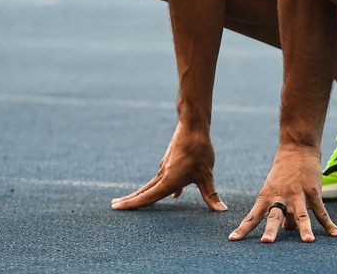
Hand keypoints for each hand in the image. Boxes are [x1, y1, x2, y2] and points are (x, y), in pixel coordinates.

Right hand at [111, 121, 226, 211]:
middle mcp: (163, 175)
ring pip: (152, 183)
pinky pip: (163, 177)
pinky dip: (160, 186)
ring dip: (142, 192)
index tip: (116, 207)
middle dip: (130, 199)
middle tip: (114, 205)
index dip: (132, 204)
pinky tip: (174, 193)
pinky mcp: (171, 160)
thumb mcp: (206, 175)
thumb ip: (211, 194)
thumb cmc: (199, 151)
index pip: (147, 197)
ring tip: (132, 199)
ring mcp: (166, 166)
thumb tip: (222, 210)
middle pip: (144, 191)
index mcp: (168, 181)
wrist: (193, 126)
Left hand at [228, 144, 336, 242]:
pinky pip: (321, 212)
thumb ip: (279, 209)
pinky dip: (329, 225)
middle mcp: (280, 197)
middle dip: (271, 230)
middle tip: (267, 242)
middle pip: (274, 216)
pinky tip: (336, 234)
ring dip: (304, 228)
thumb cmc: (283, 172)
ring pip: (300, 214)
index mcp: (266, 196)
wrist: (297, 148)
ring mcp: (297, 195)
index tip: (232, 240)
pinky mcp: (313, 193)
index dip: (243, 229)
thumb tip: (287, 229)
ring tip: (308, 241)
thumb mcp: (274, 188)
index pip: (252, 216)